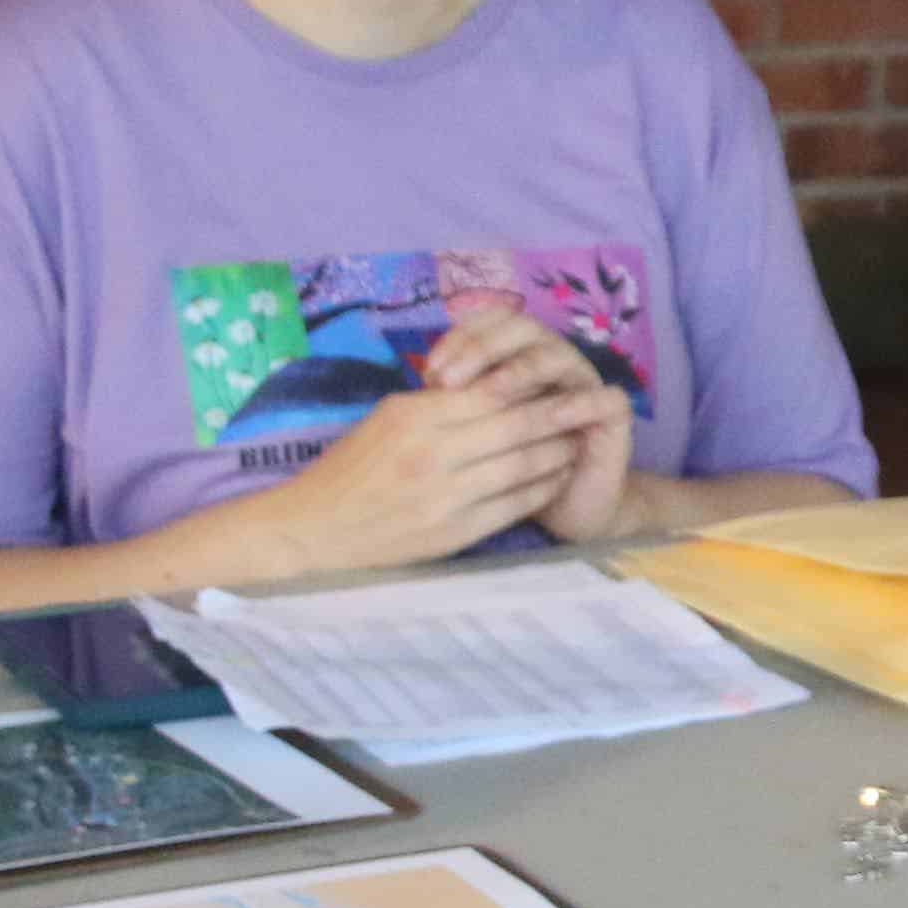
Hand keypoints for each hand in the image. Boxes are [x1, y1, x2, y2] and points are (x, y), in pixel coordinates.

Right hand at [253, 309, 624, 572]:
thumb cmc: (348, 468)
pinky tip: (557, 477)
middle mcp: (433, 456)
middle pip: (516, 427)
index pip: (490, 393)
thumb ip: (438, 402)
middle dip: (561, 413)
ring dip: (558, 451)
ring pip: (522, 467)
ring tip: (580, 439)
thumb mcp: (387, 418)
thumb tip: (490, 385)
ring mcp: (446, 498)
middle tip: (592, 401)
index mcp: (414, 418)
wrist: (314, 530)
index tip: (563, 374)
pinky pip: (513, 505)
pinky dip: (541, 489)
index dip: (533, 384)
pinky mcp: (454, 534)